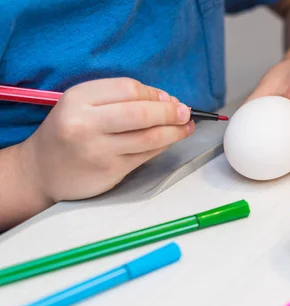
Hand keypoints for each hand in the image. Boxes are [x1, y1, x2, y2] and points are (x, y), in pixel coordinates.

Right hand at [18, 77, 193, 202]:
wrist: (42, 170)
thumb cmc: (69, 132)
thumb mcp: (83, 105)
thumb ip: (120, 99)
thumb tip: (166, 100)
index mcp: (78, 99)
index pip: (128, 89)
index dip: (154, 94)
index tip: (168, 99)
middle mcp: (86, 123)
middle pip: (141, 113)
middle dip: (170, 112)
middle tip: (186, 113)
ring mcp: (98, 150)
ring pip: (149, 137)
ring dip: (174, 131)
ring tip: (186, 127)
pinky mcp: (110, 170)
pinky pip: (146, 155)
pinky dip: (163, 146)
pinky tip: (170, 141)